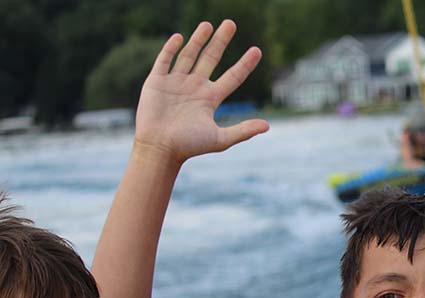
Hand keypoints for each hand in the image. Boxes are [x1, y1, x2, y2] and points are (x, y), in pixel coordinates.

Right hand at [134, 20, 268, 165]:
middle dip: (221, 41)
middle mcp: (195, 87)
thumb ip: (243, 131)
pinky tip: (180, 37)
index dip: (245, 64)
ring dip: (198, 40)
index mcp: (210, 99)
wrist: (160, 149)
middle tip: (230, 23)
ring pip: (189, 55)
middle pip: (211, 59)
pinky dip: (171, 48)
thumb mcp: (220, 139)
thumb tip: (267, 126)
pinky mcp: (157, 82)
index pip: (233, 77)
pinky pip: (165, 60)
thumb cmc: (189, 146)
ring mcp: (176, 83)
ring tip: (208, 25)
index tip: (257, 51)